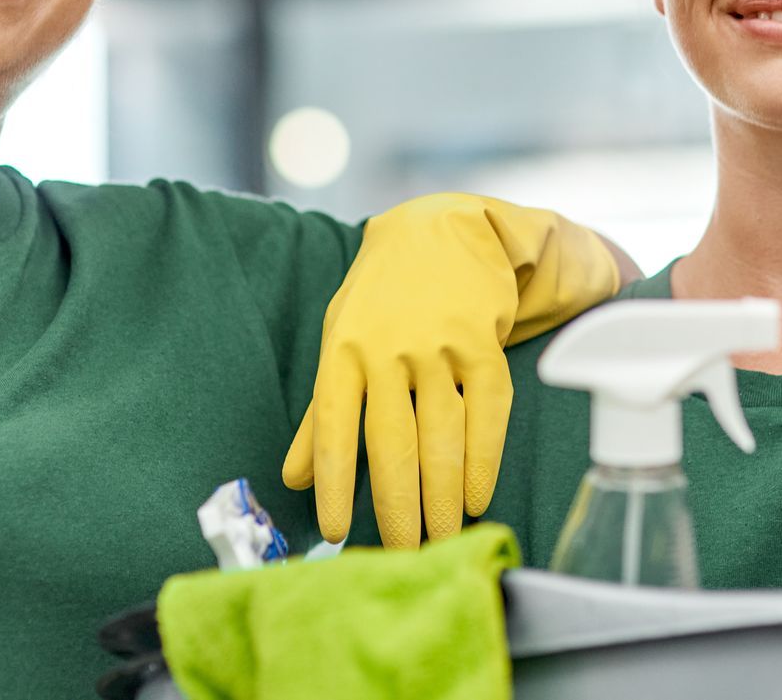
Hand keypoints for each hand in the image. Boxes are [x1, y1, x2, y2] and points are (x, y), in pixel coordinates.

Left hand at [283, 195, 619, 547]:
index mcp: (343, 350)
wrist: (440, 229)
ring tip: (441, 537)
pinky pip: (487, 411)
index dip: (335, 483)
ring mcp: (439, 344)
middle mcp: (388, 348)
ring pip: (442, 434)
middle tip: (402, 552)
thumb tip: (294, 478)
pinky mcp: (483, 342)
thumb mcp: (338, 338)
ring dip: (443, 495)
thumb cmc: (380, 297)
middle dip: (398, 507)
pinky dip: (484, 460)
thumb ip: (321, 412)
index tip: (337, 531)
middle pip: (393, 442)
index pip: (334, 428)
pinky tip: (476, 496)